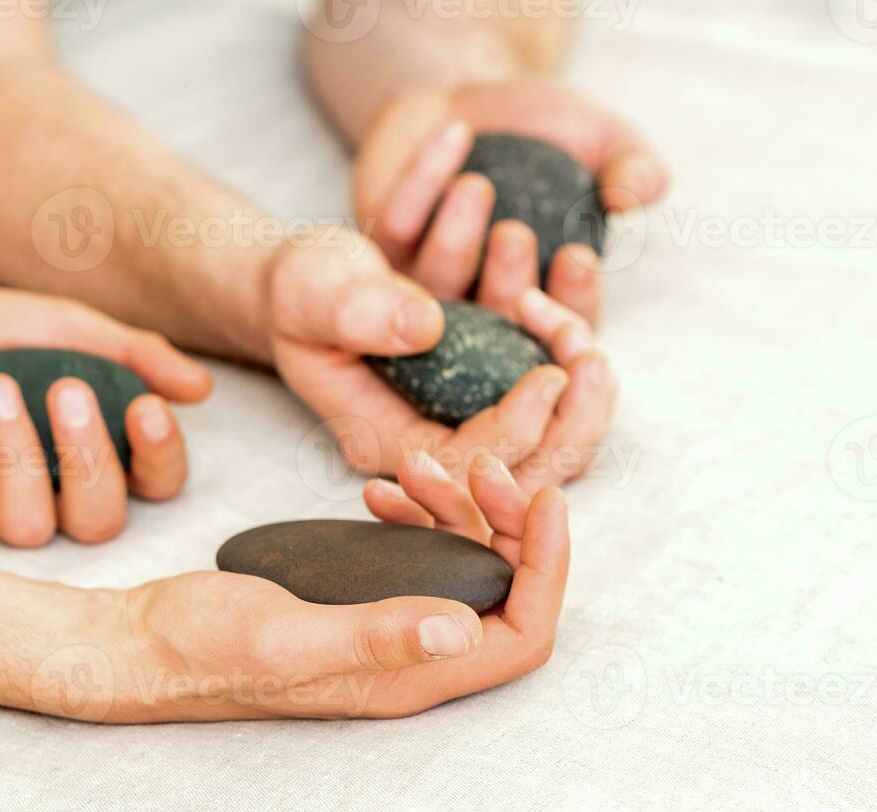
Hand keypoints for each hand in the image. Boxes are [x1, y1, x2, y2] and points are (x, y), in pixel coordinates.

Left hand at [0, 289, 210, 545]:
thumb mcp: (58, 324)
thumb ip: (128, 352)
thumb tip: (198, 389)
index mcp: (99, 452)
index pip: (157, 482)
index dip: (160, 456)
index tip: (144, 406)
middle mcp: (56, 496)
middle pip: (101, 520)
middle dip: (89, 459)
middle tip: (64, 389)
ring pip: (30, 526)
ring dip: (17, 456)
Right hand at [90, 451, 567, 721]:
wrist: (138, 643)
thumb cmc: (199, 649)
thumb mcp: (284, 636)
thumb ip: (373, 634)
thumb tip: (464, 627)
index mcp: (406, 679)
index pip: (521, 633)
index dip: (547, 568)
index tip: (543, 498)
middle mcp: (404, 662)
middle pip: (500, 595)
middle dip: (506, 525)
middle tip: (477, 466)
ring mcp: (377, 633)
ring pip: (457, 571)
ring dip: (457, 513)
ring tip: (418, 468)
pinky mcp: (349, 605)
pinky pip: (411, 561)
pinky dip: (413, 518)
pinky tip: (382, 491)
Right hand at [266, 232, 614, 489]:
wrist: (307, 275)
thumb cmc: (302, 289)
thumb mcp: (313, 289)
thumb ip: (356, 309)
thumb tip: (425, 327)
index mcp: (384, 437)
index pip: (464, 464)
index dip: (516, 431)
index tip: (551, 375)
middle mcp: (434, 434)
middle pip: (529, 465)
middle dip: (573, 415)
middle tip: (590, 354)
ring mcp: (469, 404)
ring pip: (553, 420)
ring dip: (574, 352)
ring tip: (573, 276)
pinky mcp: (492, 370)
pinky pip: (551, 367)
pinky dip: (565, 321)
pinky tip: (564, 265)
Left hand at [354, 79, 669, 323]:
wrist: (472, 102)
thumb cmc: (545, 134)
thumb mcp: (600, 141)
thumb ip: (631, 166)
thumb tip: (638, 191)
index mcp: (543, 302)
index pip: (563, 329)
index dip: (570, 304)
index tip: (578, 257)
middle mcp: (480, 308)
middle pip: (492, 323)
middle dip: (504, 283)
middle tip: (514, 236)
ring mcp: (423, 288)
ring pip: (435, 284)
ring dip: (453, 240)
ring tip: (476, 186)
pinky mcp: (378, 251)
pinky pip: (396, 226)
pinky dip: (423, 180)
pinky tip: (454, 135)